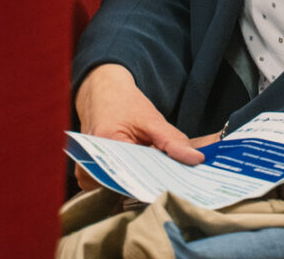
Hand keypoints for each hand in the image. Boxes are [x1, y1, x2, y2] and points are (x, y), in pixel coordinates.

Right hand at [72, 63, 202, 188]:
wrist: (102, 94)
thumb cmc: (124, 104)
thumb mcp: (151, 119)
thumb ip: (172, 141)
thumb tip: (196, 159)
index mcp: (106, 145)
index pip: (135, 176)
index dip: (158, 183)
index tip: (178, 186)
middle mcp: (91, 163)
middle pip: (126, 187)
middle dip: (150, 186)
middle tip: (173, 184)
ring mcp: (87, 172)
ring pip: (119, 190)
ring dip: (139, 186)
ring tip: (158, 179)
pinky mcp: (90, 176)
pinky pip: (113, 187)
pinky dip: (130, 182)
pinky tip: (143, 177)